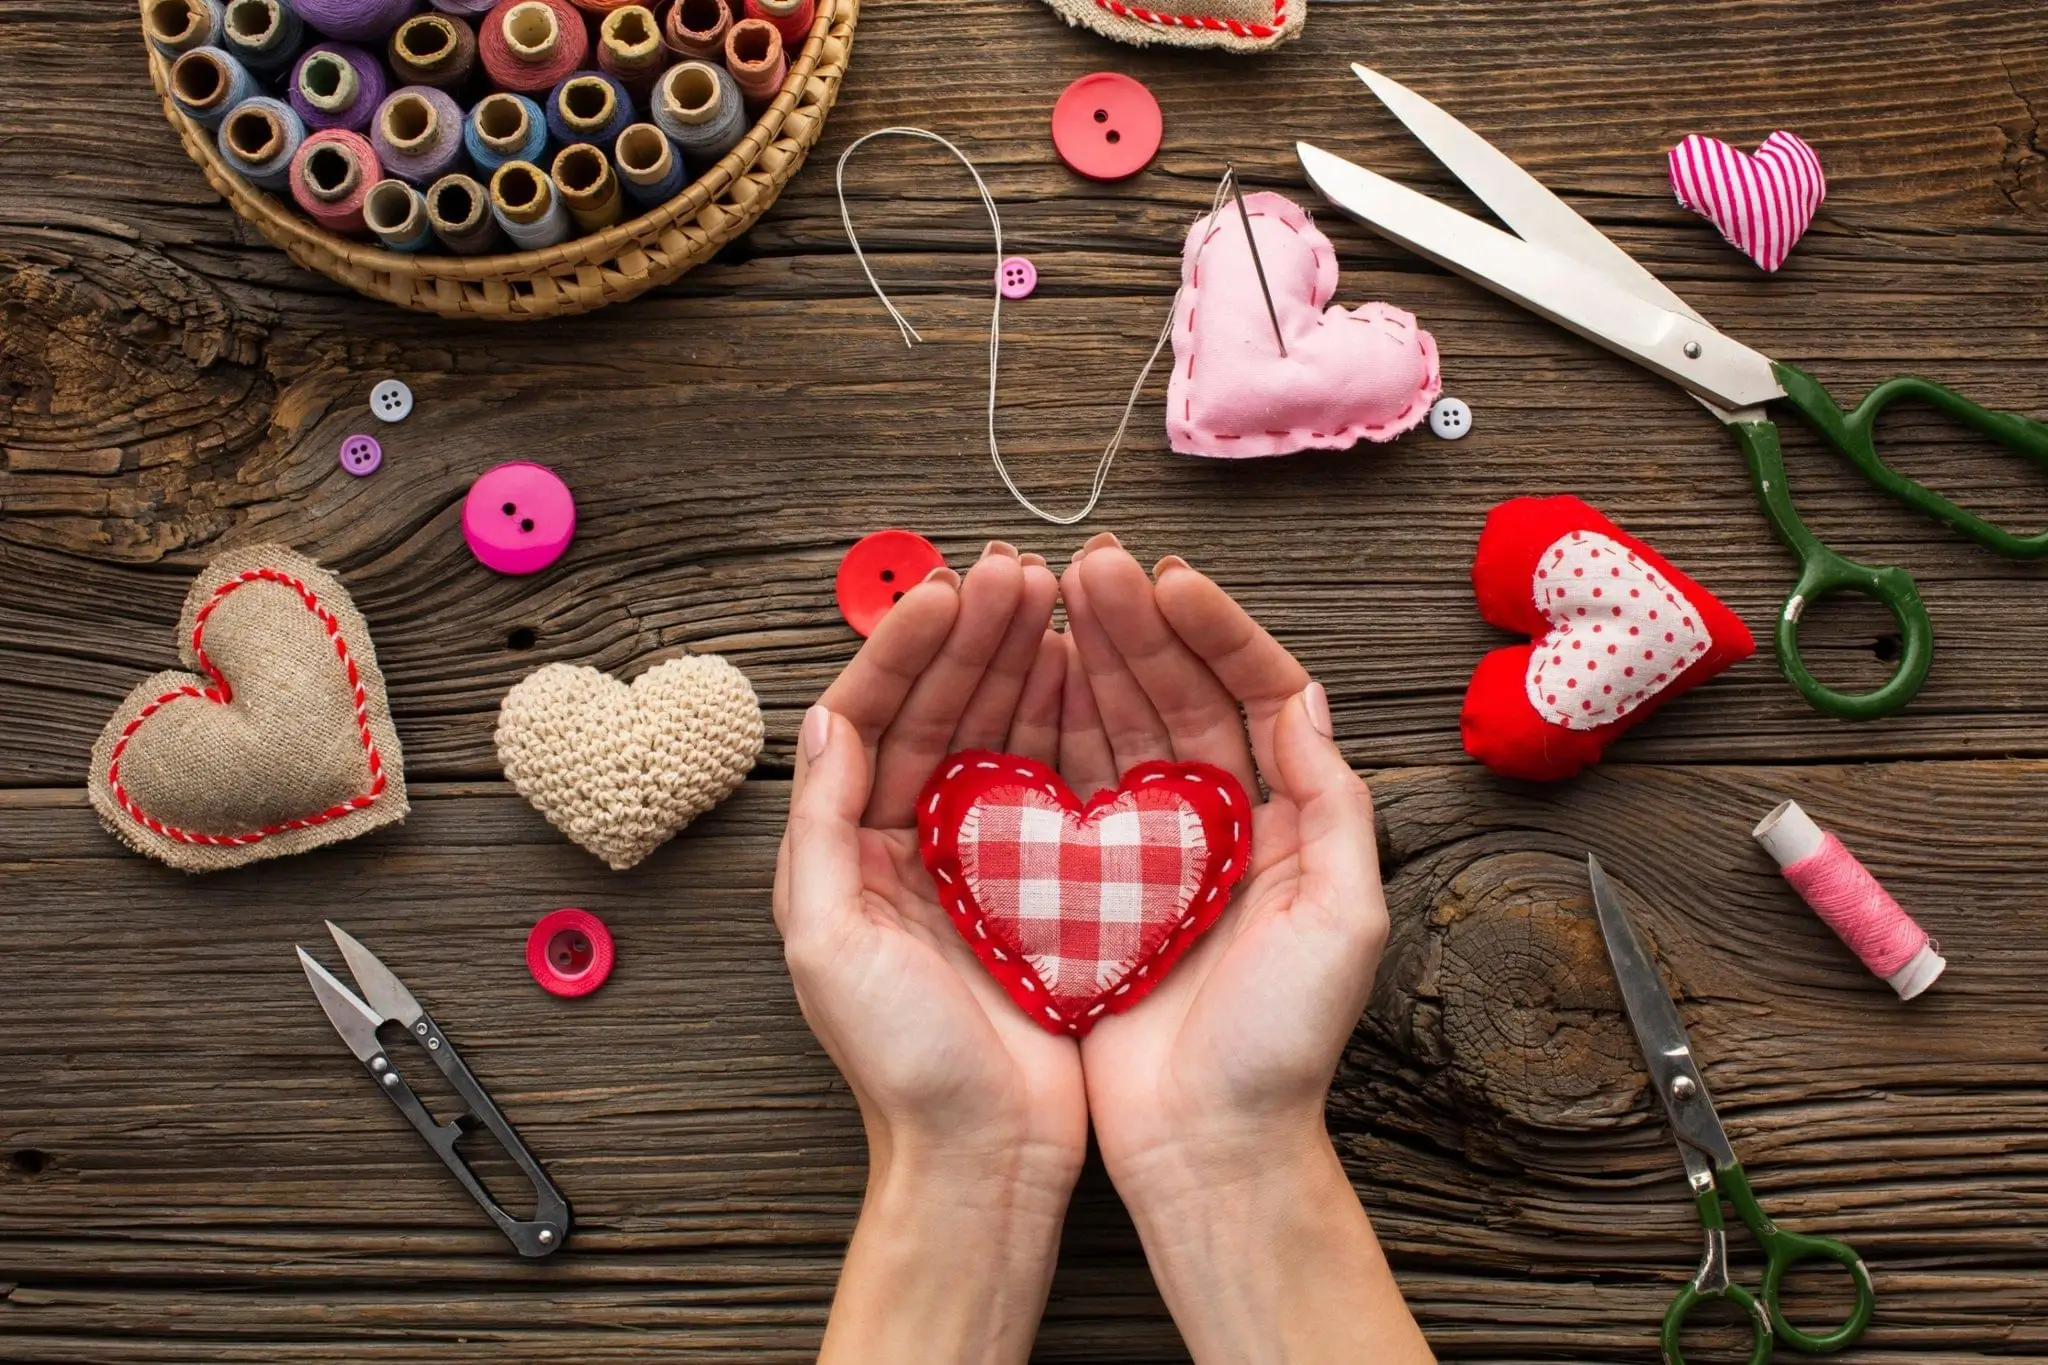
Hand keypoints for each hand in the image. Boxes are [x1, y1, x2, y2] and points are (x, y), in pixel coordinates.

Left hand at [773, 543, 1081, 1364]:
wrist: (986, 1155)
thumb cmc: (902, 1067)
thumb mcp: (825, 944)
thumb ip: (819, 827)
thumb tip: (823, 719)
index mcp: (853, 849)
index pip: (872, 718)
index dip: (907, 650)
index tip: (948, 593)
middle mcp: (914, 841)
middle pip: (940, 709)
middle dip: (975, 635)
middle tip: (1016, 572)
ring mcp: (982, 857)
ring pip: (997, 731)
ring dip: (1021, 662)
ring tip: (1055, 598)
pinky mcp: (1046, 881)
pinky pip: (1051, 779)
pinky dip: (1065, 721)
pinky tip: (1086, 675)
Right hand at [1059, 536, 1431, 1362]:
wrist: (1208, 1145)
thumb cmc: (1283, 1046)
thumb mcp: (1343, 920)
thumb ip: (1334, 803)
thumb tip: (1308, 699)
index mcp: (1282, 820)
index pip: (1253, 693)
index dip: (1214, 630)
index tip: (1170, 579)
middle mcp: (1215, 822)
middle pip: (1178, 696)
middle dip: (1136, 625)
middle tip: (1093, 566)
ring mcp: (1149, 850)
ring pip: (1119, 726)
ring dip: (1090, 659)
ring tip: (1050, 596)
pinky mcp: (1090, 886)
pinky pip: (1069, 787)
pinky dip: (1048, 729)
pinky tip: (1023, 682)